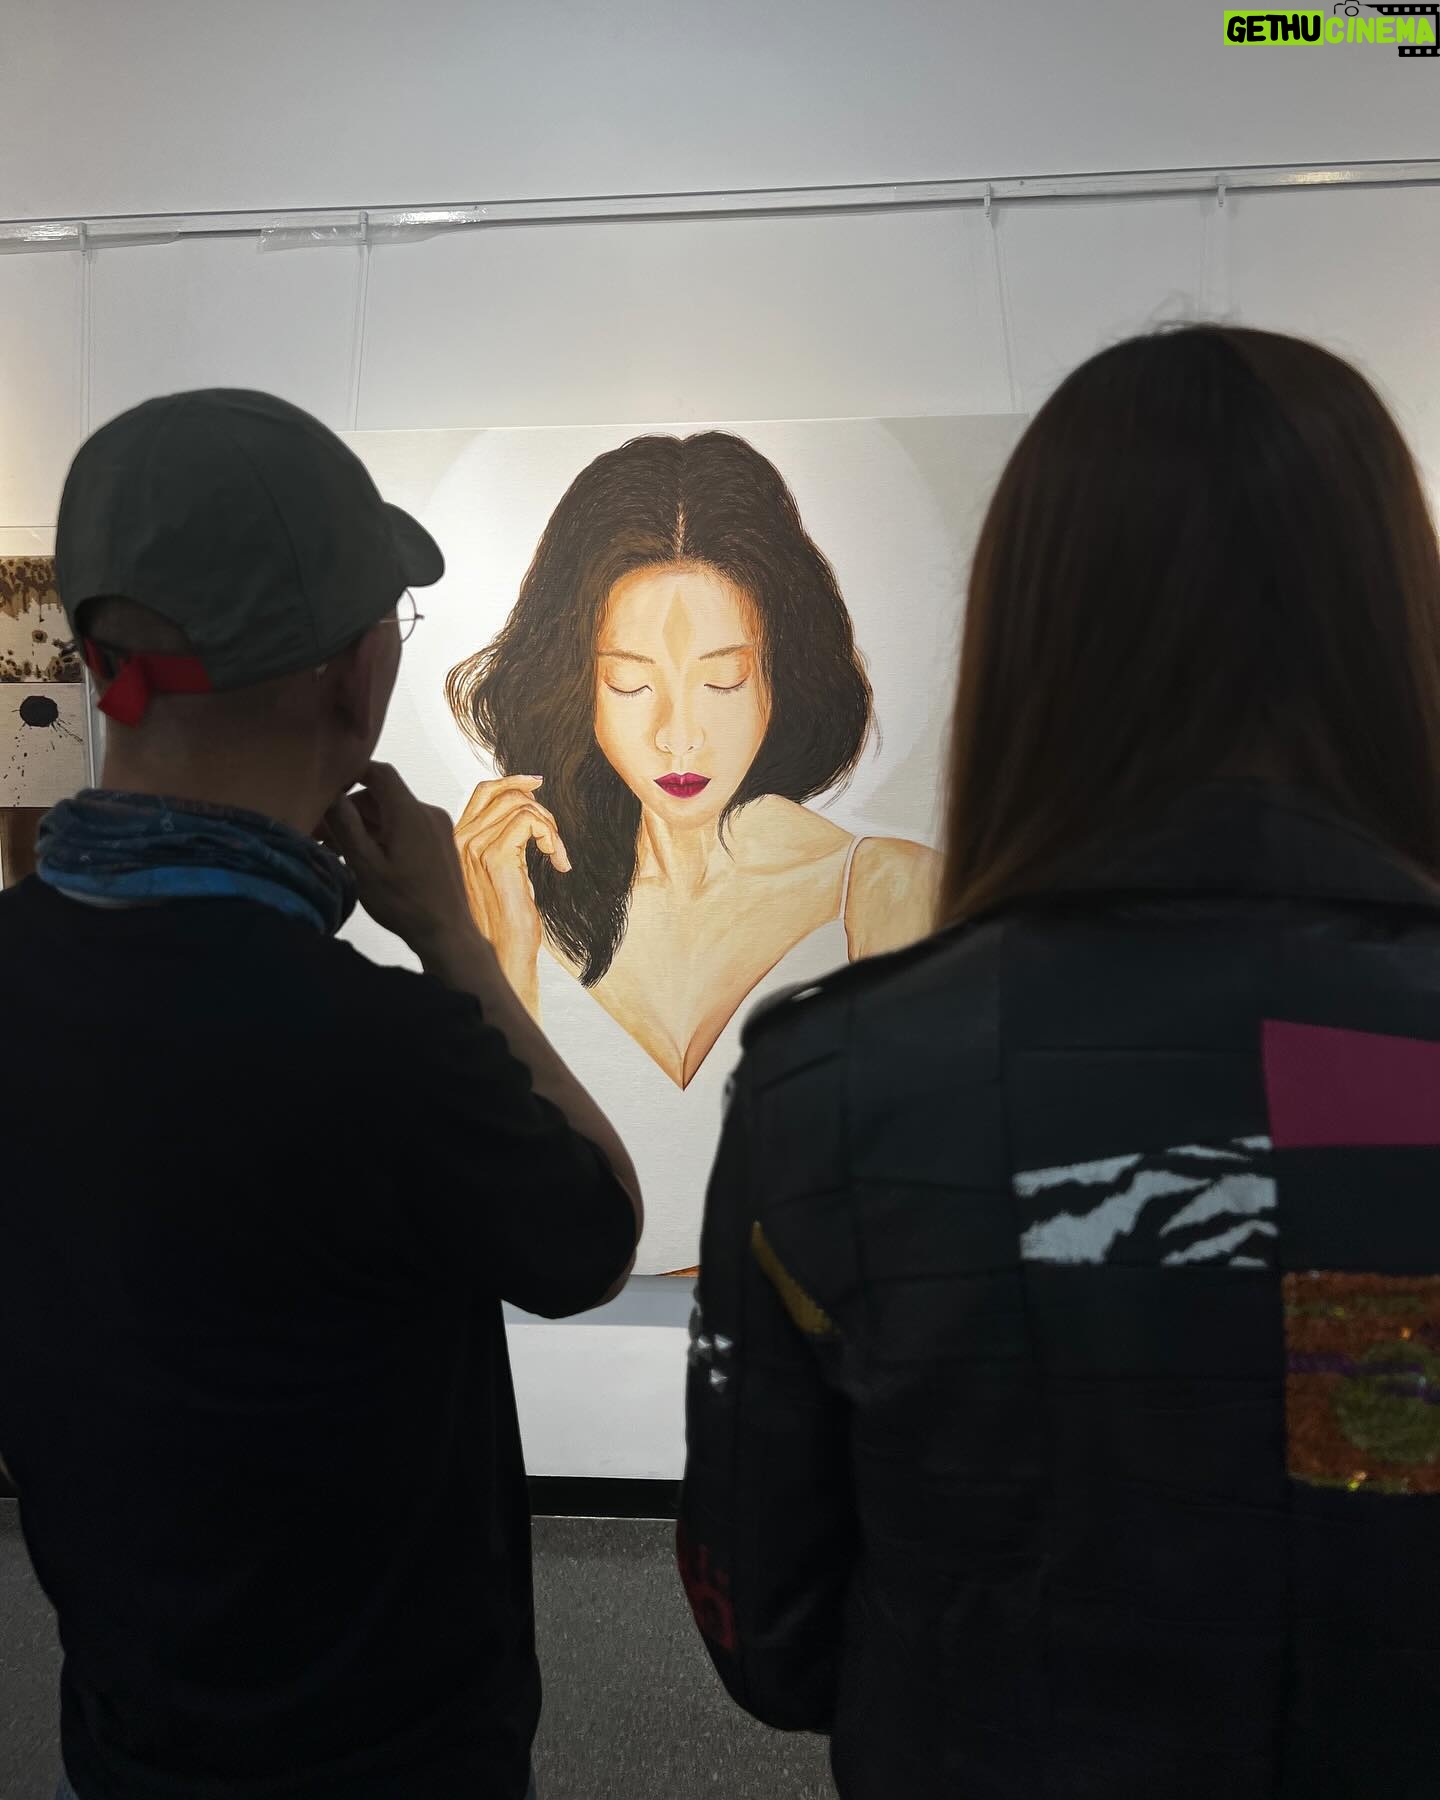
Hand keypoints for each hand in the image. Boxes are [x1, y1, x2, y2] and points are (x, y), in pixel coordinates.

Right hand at [322, 762, 474, 958]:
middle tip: (322, 835)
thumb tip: (330, 795)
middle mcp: (428, 812)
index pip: (379, 773)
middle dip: (351, 810)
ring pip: (392, 814)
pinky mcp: (441, 843)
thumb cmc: (403, 902)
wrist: (447, 933)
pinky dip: (383, 836)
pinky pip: (406, 828)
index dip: (352, 773)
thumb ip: (346, 826)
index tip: (326, 788)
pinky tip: (365, 859)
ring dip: (365, 826)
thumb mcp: (365, 866)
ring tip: (339, 852)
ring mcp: (437, 828)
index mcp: (410, 813)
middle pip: (382, 796)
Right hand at [454, 775, 570, 998]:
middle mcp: (461, 840)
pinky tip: (558, 863)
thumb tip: (526, 814)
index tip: (538, 784)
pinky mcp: (496, 858)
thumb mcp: (500, 873)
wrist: (501, 954)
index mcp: (458, 841)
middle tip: (554, 841)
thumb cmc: (504, 920)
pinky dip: (552, 837)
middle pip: (505, 794)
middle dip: (540, 810)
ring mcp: (475, 848)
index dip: (513, 781)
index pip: (484, 792)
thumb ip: (502, 842)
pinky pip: (530, 822)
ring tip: (557, 856)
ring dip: (550, 827)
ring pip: (521, 806)